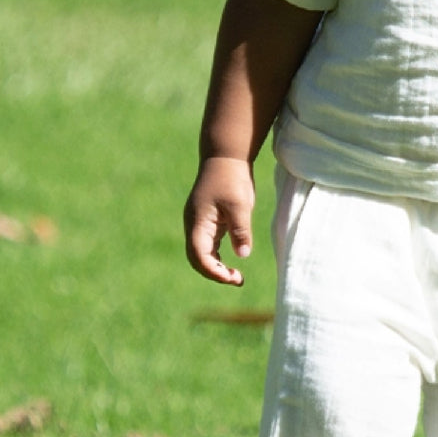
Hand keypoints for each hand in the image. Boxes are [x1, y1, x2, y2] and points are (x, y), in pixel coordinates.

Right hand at [184, 156, 256, 284]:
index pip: (199, 256)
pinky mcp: (208, 220)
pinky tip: (230, 261)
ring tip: (235, 276)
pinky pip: (208, 244)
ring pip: (202, 253)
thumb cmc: (232, 178)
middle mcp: (194, 225)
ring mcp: (199, 222)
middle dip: (214, 272)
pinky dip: (217, 256)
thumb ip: (240, 229)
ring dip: (215, 266)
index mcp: (197, 222)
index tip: (232, 278)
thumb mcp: (239, 204)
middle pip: (197, 258)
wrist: (226, 156)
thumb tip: (243, 254)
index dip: (214, 271)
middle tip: (237, 280)